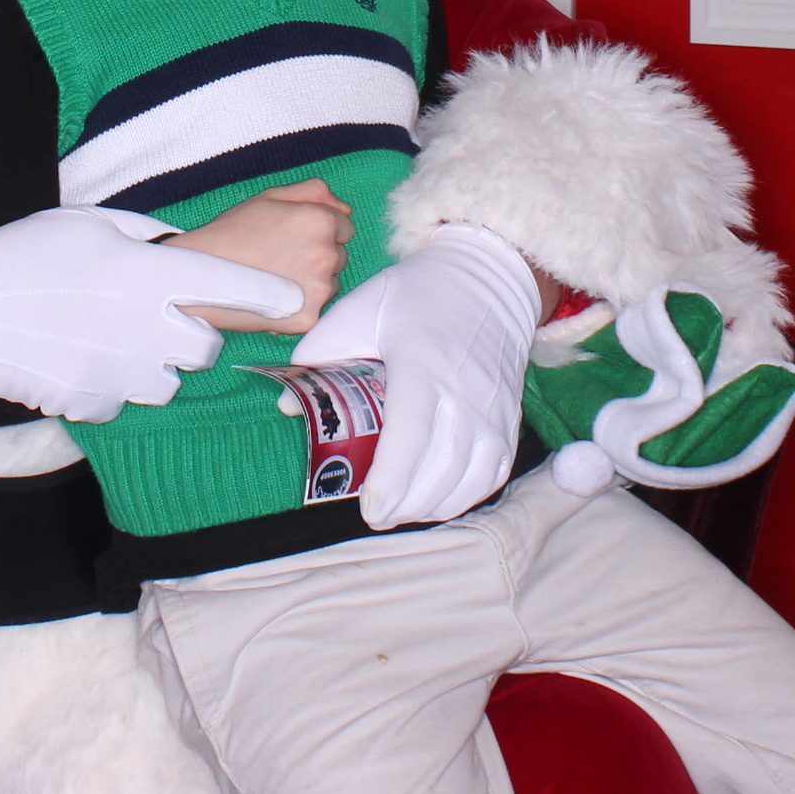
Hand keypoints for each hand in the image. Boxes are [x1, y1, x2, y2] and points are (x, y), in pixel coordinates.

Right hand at [0, 206, 304, 422]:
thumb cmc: (28, 254)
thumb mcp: (94, 224)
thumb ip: (148, 239)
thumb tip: (183, 246)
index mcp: (145, 274)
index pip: (227, 284)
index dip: (266, 293)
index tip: (295, 300)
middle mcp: (141, 325)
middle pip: (205, 345)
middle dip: (196, 334)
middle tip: (166, 318)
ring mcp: (118, 369)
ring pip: (170, 378)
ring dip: (158, 362)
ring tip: (120, 337)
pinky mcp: (94, 399)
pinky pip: (125, 396)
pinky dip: (116, 381)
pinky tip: (87, 356)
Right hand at [171, 180, 351, 331]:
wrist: (201, 275)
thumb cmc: (232, 233)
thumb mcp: (270, 198)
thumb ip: (313, 192)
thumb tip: (345, 207)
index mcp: (320, 221)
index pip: (344, 227)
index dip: (318, 230)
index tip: (293, 237)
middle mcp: (327, 254)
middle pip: (339, 256)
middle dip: (318, 256)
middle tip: (280, 257)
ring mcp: (319, 289)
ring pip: (330, 283)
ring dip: (312, 282)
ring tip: (276, 278)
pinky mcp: (308, 317)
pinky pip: (316, 309)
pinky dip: (300, 306)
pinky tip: (275, 297)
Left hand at [291, 222, 541, 527]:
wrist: (490, 278)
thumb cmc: (420, 294)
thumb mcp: (362, 307)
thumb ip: (321, 350)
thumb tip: (285, 403)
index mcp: (423, 364)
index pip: (411, 434)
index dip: (391, 479)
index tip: (370, 507)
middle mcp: (465, 393)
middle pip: (440, 468)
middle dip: (405, 504)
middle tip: (373, 515)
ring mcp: (493, 410)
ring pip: (468, 479)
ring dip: (432, 505)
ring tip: (401, 511)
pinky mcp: (509, 419)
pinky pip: (493, 474)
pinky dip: (466, 497)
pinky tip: (437, 500)